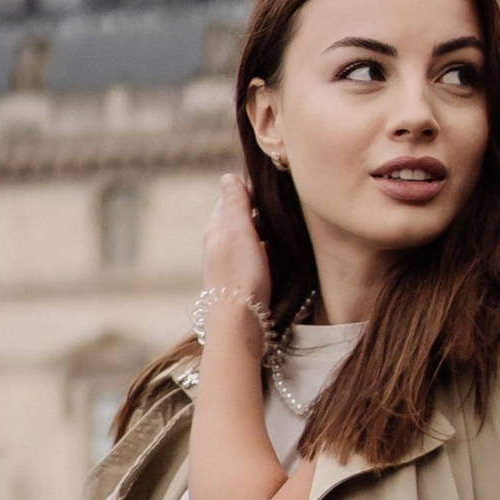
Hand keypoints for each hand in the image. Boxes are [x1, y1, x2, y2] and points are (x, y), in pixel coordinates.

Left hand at [201, 169, 275, 324]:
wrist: (239, 322)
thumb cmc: (240, 275)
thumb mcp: (238, 231)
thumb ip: (235, 203)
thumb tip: (228, 176)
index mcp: (215, 229)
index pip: (230, 198)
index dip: (251, 192)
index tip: (274, 194)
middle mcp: (218, 245)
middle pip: (240, 218)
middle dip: (259, 213)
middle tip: (283, 213)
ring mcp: (228, 264)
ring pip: (248, 238)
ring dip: (265, 233)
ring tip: (284, 233)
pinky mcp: (240, 281)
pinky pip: (254, 257)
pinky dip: (266, 252)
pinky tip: (278, 257)